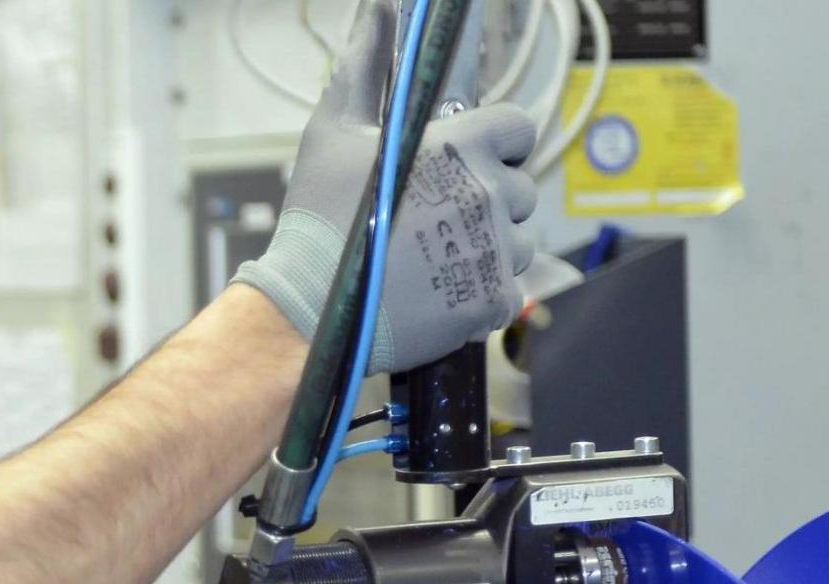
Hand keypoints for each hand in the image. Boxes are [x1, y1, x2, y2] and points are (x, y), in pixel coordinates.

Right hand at [233, 0, 538, 373]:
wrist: (308, 309)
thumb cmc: (318, 220)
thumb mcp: (333, 131)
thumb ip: (366, 68)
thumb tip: (376, 15)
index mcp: (460, 145)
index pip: (518, 128)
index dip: (498, 144)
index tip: (471, 162)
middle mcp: (488, 192)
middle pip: (520, 187)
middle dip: (489, 199)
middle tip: (438, 218)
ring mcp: (495, 249)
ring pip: (519, 240)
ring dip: (488, 247)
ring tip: (435, 258)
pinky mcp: (494, 299)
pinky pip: (508, 289)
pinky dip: (481, 292)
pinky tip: (439, 291)